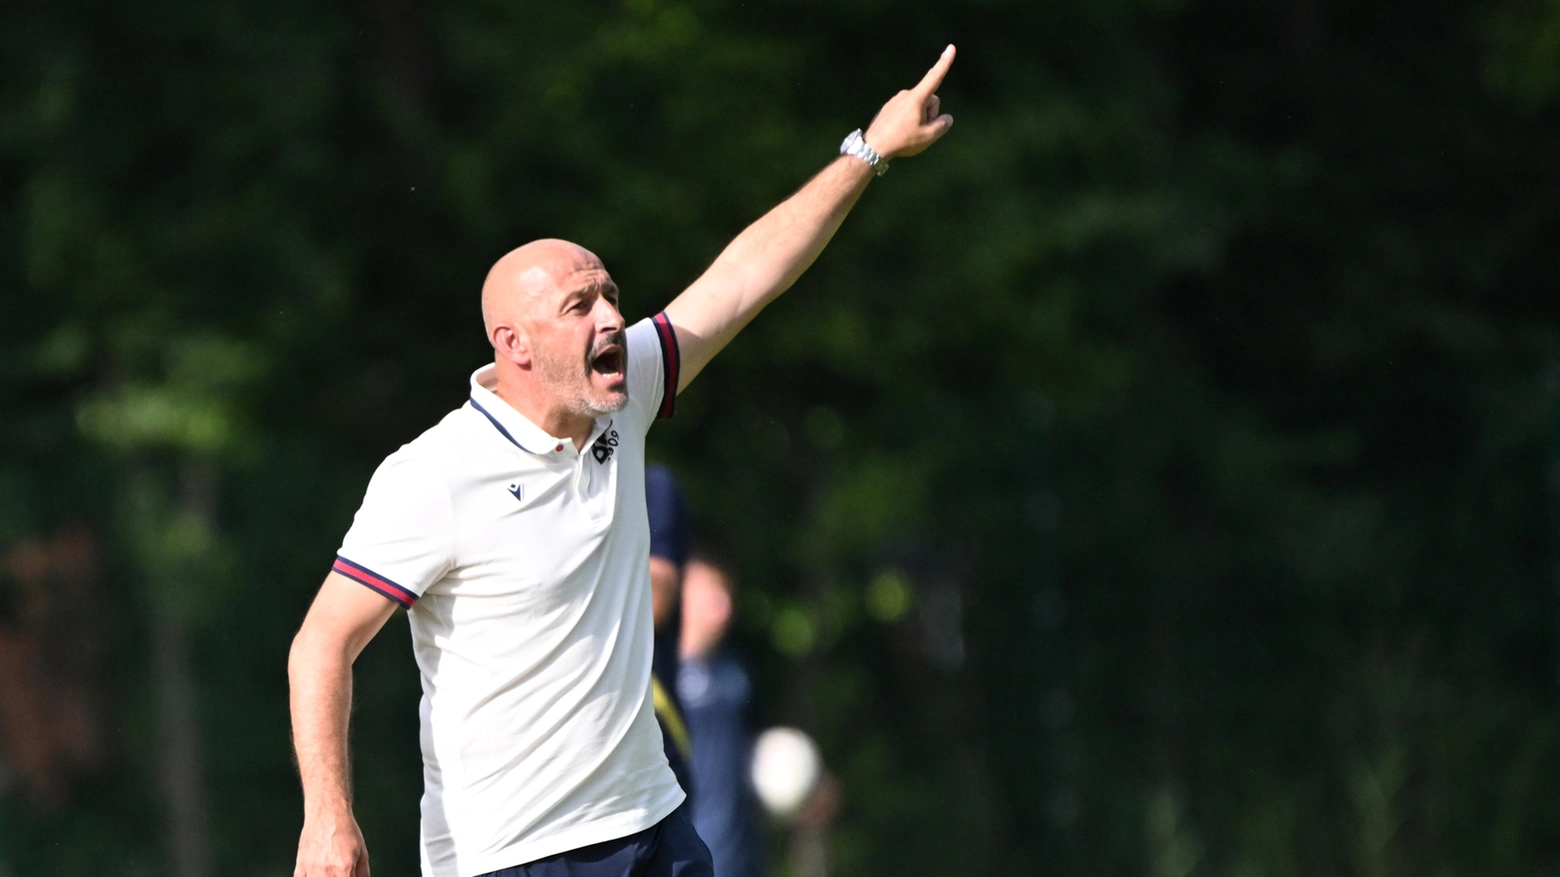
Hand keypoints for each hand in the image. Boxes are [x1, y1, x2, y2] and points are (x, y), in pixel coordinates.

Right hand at [295, 810, 370, 876]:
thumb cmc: (345, 831)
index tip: (349, 875)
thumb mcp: (361, 851)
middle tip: (340, 871)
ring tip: (329, 871)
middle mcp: (327, 871)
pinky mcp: (300, 868)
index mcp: (344, 867)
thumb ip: (363, 872)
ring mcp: (312, 870)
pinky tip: (317, 872)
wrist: (327, 814)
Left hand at [863, 45, 956, 159]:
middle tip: (919, 130)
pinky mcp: (889, 107)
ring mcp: (896, 100)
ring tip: (907, 133)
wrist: (873, 148)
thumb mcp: (928, 137)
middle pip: (930, 100)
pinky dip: (908, 120)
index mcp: (916, 98)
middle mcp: (905, 95)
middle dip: (930, 114)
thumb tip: (946, 118)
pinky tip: (899, 133)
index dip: (945, 63)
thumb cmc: (901, 142)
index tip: (951, 47)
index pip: (934, 77)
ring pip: (917, 107)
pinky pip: (906, 111)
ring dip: (919, 118)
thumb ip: (942, 125)